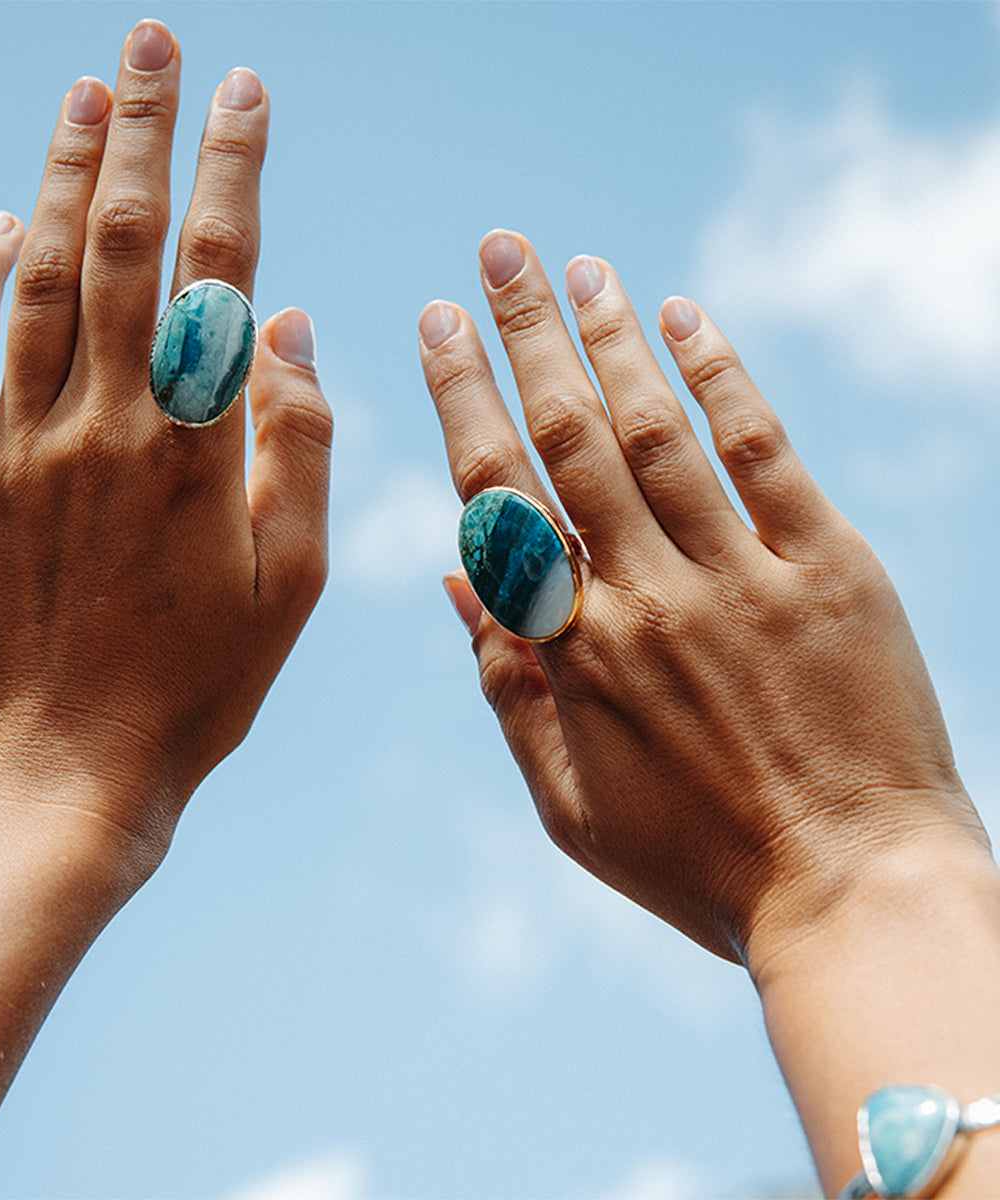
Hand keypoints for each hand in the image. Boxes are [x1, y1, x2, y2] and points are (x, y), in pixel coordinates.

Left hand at [0, 21, 331, 852]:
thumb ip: (298, 444)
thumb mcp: (289, 584)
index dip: (230, 168)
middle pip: (115, 241)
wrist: (60, 769)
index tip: (242, 91)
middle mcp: (99, 424)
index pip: (216, 271)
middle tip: (149, 39)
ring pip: (32, 275)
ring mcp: (14, 446)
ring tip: (81, 93)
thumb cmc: (194, 687)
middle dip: (137, 128)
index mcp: (194, 448)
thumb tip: (294, 323)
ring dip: (56, 174)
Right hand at [420, 230, 985, 970]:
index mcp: (574, 654)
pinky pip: (764, 454)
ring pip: (655, 430)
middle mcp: (644, 597)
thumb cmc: (699, 861)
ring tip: (576, 266)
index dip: (462, 401)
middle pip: (566, 439)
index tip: (437, 330)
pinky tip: (684, 318)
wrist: (853, 893)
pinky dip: (722, 378)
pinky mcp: (830, 570)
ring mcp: (740, 577)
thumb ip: (504, 687)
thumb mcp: (567, 801)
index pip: (497, 500)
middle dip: (523, 334)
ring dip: (609, 339)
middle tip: (495, 252)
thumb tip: (452, 581)